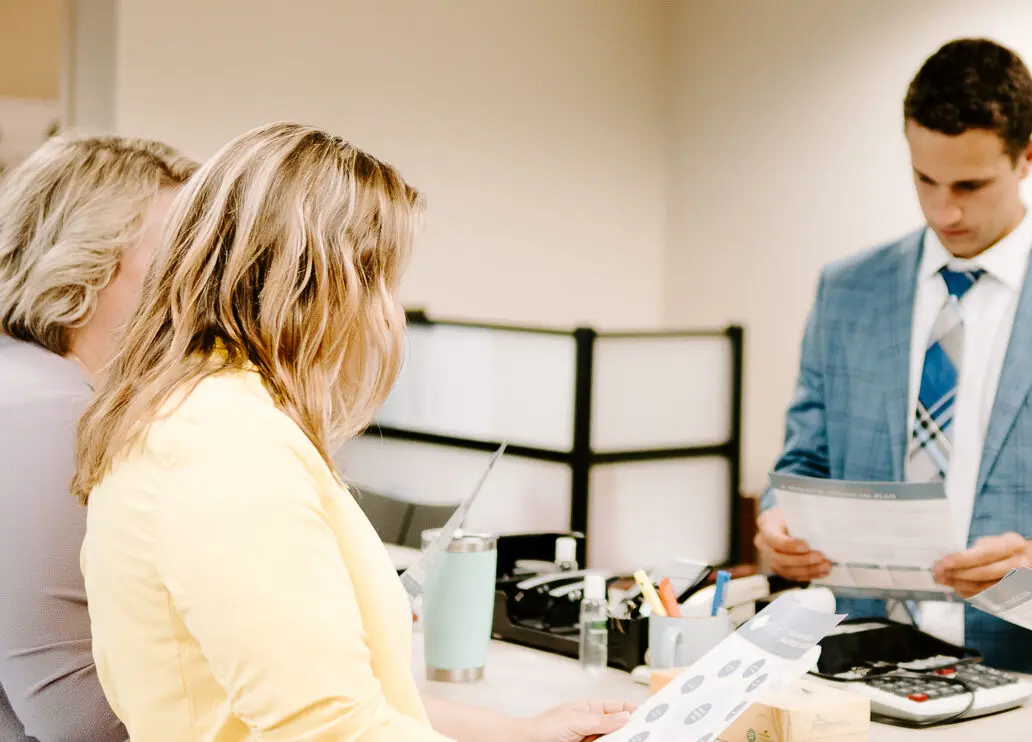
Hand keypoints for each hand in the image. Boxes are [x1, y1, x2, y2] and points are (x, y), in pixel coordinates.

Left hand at [513, 700, 634, 741]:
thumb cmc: (543, 729)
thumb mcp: (577, 721)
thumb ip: (602, 720)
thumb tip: (625, 717)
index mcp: (588, 708)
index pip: (617, 707)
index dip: (633, 710)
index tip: (649, 716)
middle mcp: (590, 723)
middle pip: (617, 725)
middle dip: (630, 729)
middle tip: (645, 733)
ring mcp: (588, 738)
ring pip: (612, 739)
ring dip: (621, 738)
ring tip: (636, 739)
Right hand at [754, 507, 830, 581]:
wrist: (788, 517)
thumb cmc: (794, 511)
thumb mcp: (795, 509)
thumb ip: (803, 518)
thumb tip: (824, 529)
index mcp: (766, 524)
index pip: (773, 539)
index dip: (789, 545)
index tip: (806, 546)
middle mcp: (763, 542)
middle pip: (778, 558)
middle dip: (801, 560)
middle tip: (820, 557)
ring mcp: (769, 556)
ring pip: (785, 569)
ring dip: (807, 570)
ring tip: (825, 566)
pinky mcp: (778, 566)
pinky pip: (792, 575)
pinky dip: (808, 574)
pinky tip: (822, 571)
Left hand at [934, 532, 1030, 597]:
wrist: (1023, 560)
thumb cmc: (1000, 549)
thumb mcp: (990, 542)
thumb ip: (972, 551)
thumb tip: (945, 562)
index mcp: (1012, 545)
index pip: (985, 554)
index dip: (963, 559)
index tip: (944, 562)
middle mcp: (1018, 564)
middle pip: (984, 573)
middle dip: (957, 573)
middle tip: (938, 571)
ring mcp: (1016, 581)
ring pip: (983, 587)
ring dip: (958, 584)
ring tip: (941, 578)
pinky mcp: (1010, 594)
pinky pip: (985, 596)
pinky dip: (967, 592)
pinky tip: (954, 586)